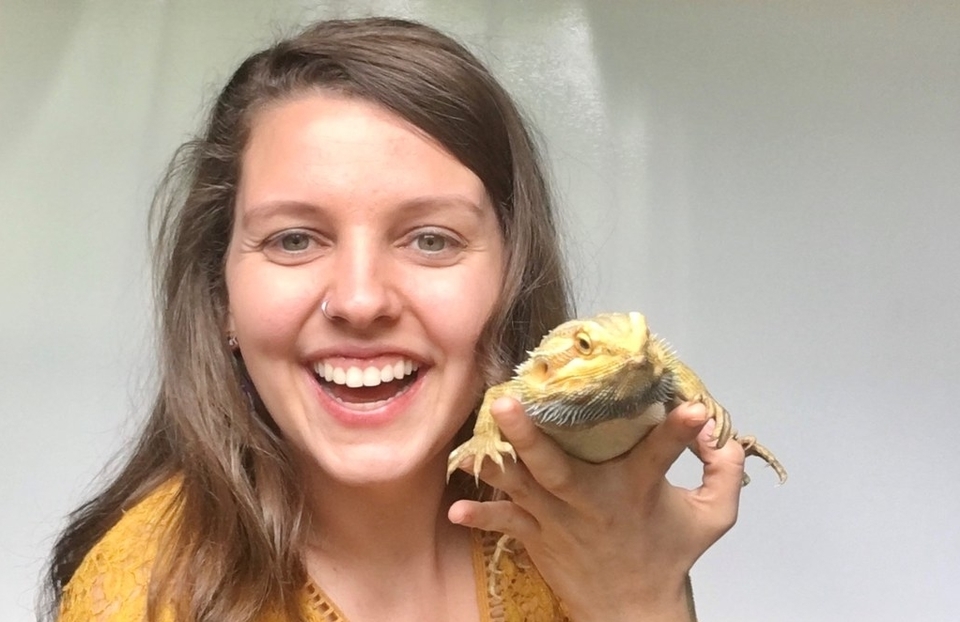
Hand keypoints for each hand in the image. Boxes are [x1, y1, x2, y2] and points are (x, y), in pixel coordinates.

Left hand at [447, 397, 745, 621]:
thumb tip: (724, 433)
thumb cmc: (669, 555)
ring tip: (472, 441)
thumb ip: (725, 472)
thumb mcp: (712, 517)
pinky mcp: (539, 535)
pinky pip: (506, 523)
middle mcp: (593, 501)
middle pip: (557, 468)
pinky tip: (457, 508)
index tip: (693, 410)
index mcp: (637, 489)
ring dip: (496, 464)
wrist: (633, 610)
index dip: (680, 431)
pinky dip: (482, 515)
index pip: (664, 453)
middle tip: (508, 404)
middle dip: (531, 436)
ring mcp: (559, 520)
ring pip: (522, 487)